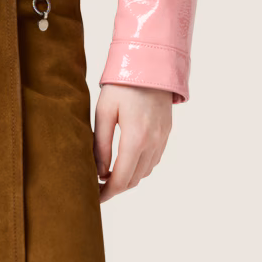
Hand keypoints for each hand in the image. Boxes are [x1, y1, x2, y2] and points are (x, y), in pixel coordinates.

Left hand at [94, 83, 173, 202]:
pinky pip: (153, 160)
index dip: (107, 193)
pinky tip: (126, 162)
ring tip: (109, 176)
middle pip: (134, 179)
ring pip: (145, 172)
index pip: (121, 178)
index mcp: (136, 138)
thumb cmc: (122, 85)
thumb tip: (98, 171)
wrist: (150, 64)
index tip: (95, 198)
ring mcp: (163, 138)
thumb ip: (101, 144)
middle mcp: (153, 142)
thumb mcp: (104, 112)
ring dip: (128, 178)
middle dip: (116, 188)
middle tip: (97, 188)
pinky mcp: (166, 133)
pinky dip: (139, 167)